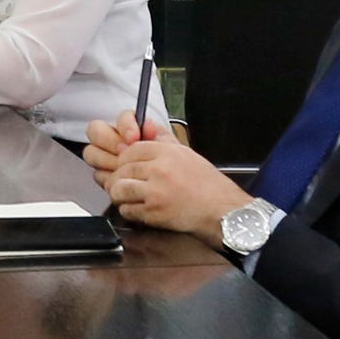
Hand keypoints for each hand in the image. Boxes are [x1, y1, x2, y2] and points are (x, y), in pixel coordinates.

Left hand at [90, 122, 253, 234]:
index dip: (124, 159)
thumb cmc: (207, 184)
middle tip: (124, 184)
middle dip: (119, 178)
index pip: (131, 149)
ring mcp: (156, 191)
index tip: (126, 166)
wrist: (221, 210)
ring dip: (120, 195)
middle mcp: (160, 169)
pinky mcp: (154, 212)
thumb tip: (143, 126)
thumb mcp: (187, 154)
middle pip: (122, 169)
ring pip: (119, 189)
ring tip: (129, 197)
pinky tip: (139, 209)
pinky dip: (129, 210)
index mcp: (168, 152)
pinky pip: (127, 209)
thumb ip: (163, 140)